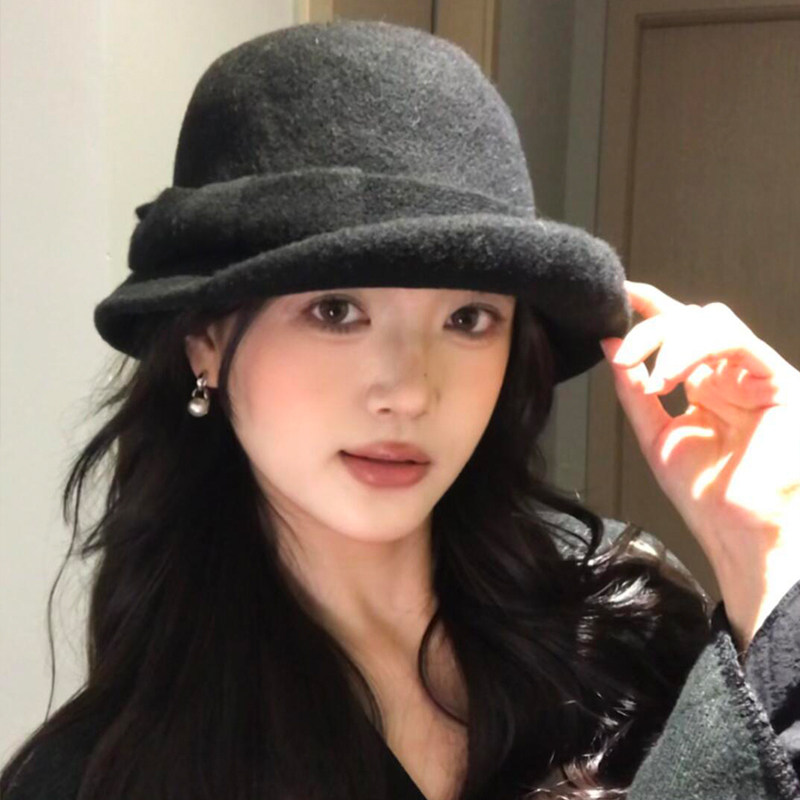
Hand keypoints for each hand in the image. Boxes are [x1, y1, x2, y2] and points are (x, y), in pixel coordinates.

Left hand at [600, 280, 799, 650]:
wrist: (738, 533)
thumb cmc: (705, 495)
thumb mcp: (655, 434)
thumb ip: (633, 390)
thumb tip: (611, 345)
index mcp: (706, 384)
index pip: (677, 331)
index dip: (649, 307)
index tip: (618, 295)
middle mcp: (731, 375)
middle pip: (689, 319)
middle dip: (650, 329)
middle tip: (624, 356)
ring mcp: (755, 376)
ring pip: (712, 321)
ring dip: (671, 340)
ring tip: (653, 379)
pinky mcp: (779, 381)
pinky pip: (736, 342)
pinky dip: (696, 350)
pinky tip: (672, 378)